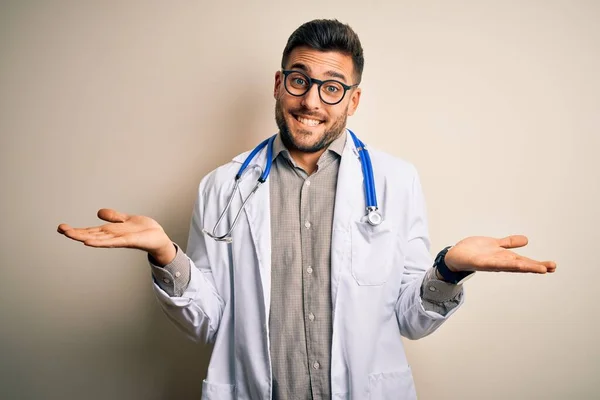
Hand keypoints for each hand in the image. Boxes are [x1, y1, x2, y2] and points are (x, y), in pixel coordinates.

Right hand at [57, 209, 175, 264]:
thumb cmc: (144, 230)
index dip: (76, 229)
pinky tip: (89, 242)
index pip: (89, 231)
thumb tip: (99, 212)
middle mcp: (112, 237)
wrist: (159, 238)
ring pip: (98, 239)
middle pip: (90, 235)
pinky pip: (112, 242)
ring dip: (83, 237)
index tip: (61, 227)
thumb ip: (113, 217)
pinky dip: (100, 242)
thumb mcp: (126, 219)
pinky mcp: (128, 241)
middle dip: (75, 233)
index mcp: (110, 231)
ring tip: (69, 235)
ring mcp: (119, 240)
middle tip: (60, 229)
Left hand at [444, 235, 556, 273]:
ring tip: (540, 268)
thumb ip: (509, 243)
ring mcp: (491, 263)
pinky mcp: (481, 262)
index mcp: (504, 258)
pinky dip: (505, 264)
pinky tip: (514, 264)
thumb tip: (526, 240)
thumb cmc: (474, 251)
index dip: (537, 264)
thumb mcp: (495, 244)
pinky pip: (494, 263)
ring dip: (525, 267)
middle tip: (552, 268)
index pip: (524, 261)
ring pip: (511, 265)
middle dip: (536, 266)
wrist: (455, 255)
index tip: (552, 266)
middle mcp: (500, 262)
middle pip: (520, 264)